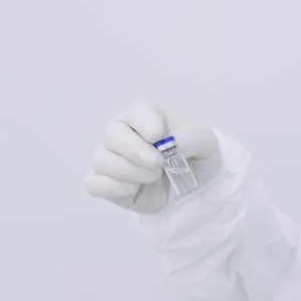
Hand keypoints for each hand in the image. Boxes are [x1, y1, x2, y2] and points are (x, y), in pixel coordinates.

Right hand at [84, 101, 222, 213]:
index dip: (145, 122)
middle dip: (134, 150)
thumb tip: (174, 143)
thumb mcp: (207, 143)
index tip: (158, 136)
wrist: (194, 188)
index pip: (138, 111)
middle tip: (157, 163)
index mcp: (147, 118)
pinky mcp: (108, 184)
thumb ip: (194, 138)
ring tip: (154, 177)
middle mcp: (125, 134)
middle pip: (112, 133)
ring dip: (129, 171)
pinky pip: (94, 183)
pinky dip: (112, 187)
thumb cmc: (195, 157)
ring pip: (101, 159)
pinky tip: (133, 189)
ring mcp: (113, 159)